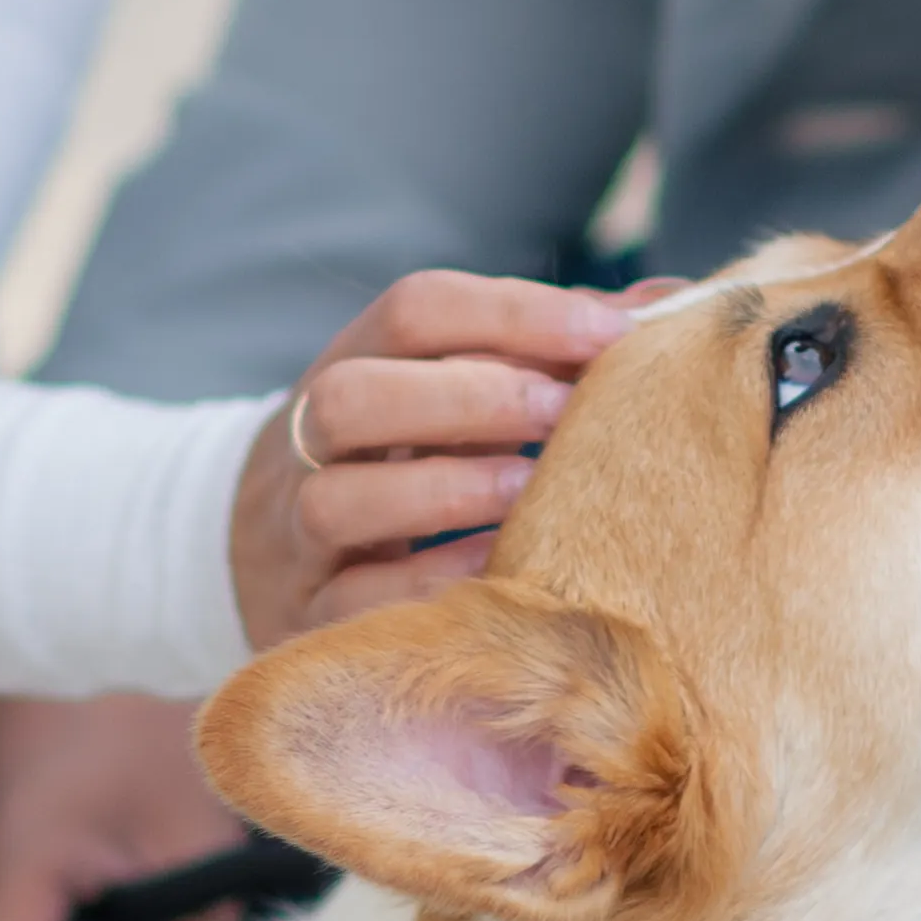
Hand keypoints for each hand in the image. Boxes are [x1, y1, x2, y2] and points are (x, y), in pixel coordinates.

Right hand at [228, 267, 635, 647]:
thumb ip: (546, 349)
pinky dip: (432, 583)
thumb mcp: (443, 390)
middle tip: (564, 411)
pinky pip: (357, 602)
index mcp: (350, 362)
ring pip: (336, 501)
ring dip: (447, 491)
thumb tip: (668, 305)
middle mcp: (306, 441)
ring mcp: (294, 533)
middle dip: (469, 397)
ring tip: (533, 492)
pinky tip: (501, 572)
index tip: (611, 333)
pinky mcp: (303, 615)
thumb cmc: (395, 460)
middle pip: (352, 396)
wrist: (252, 558)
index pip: (413, 310)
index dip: (514, 313)